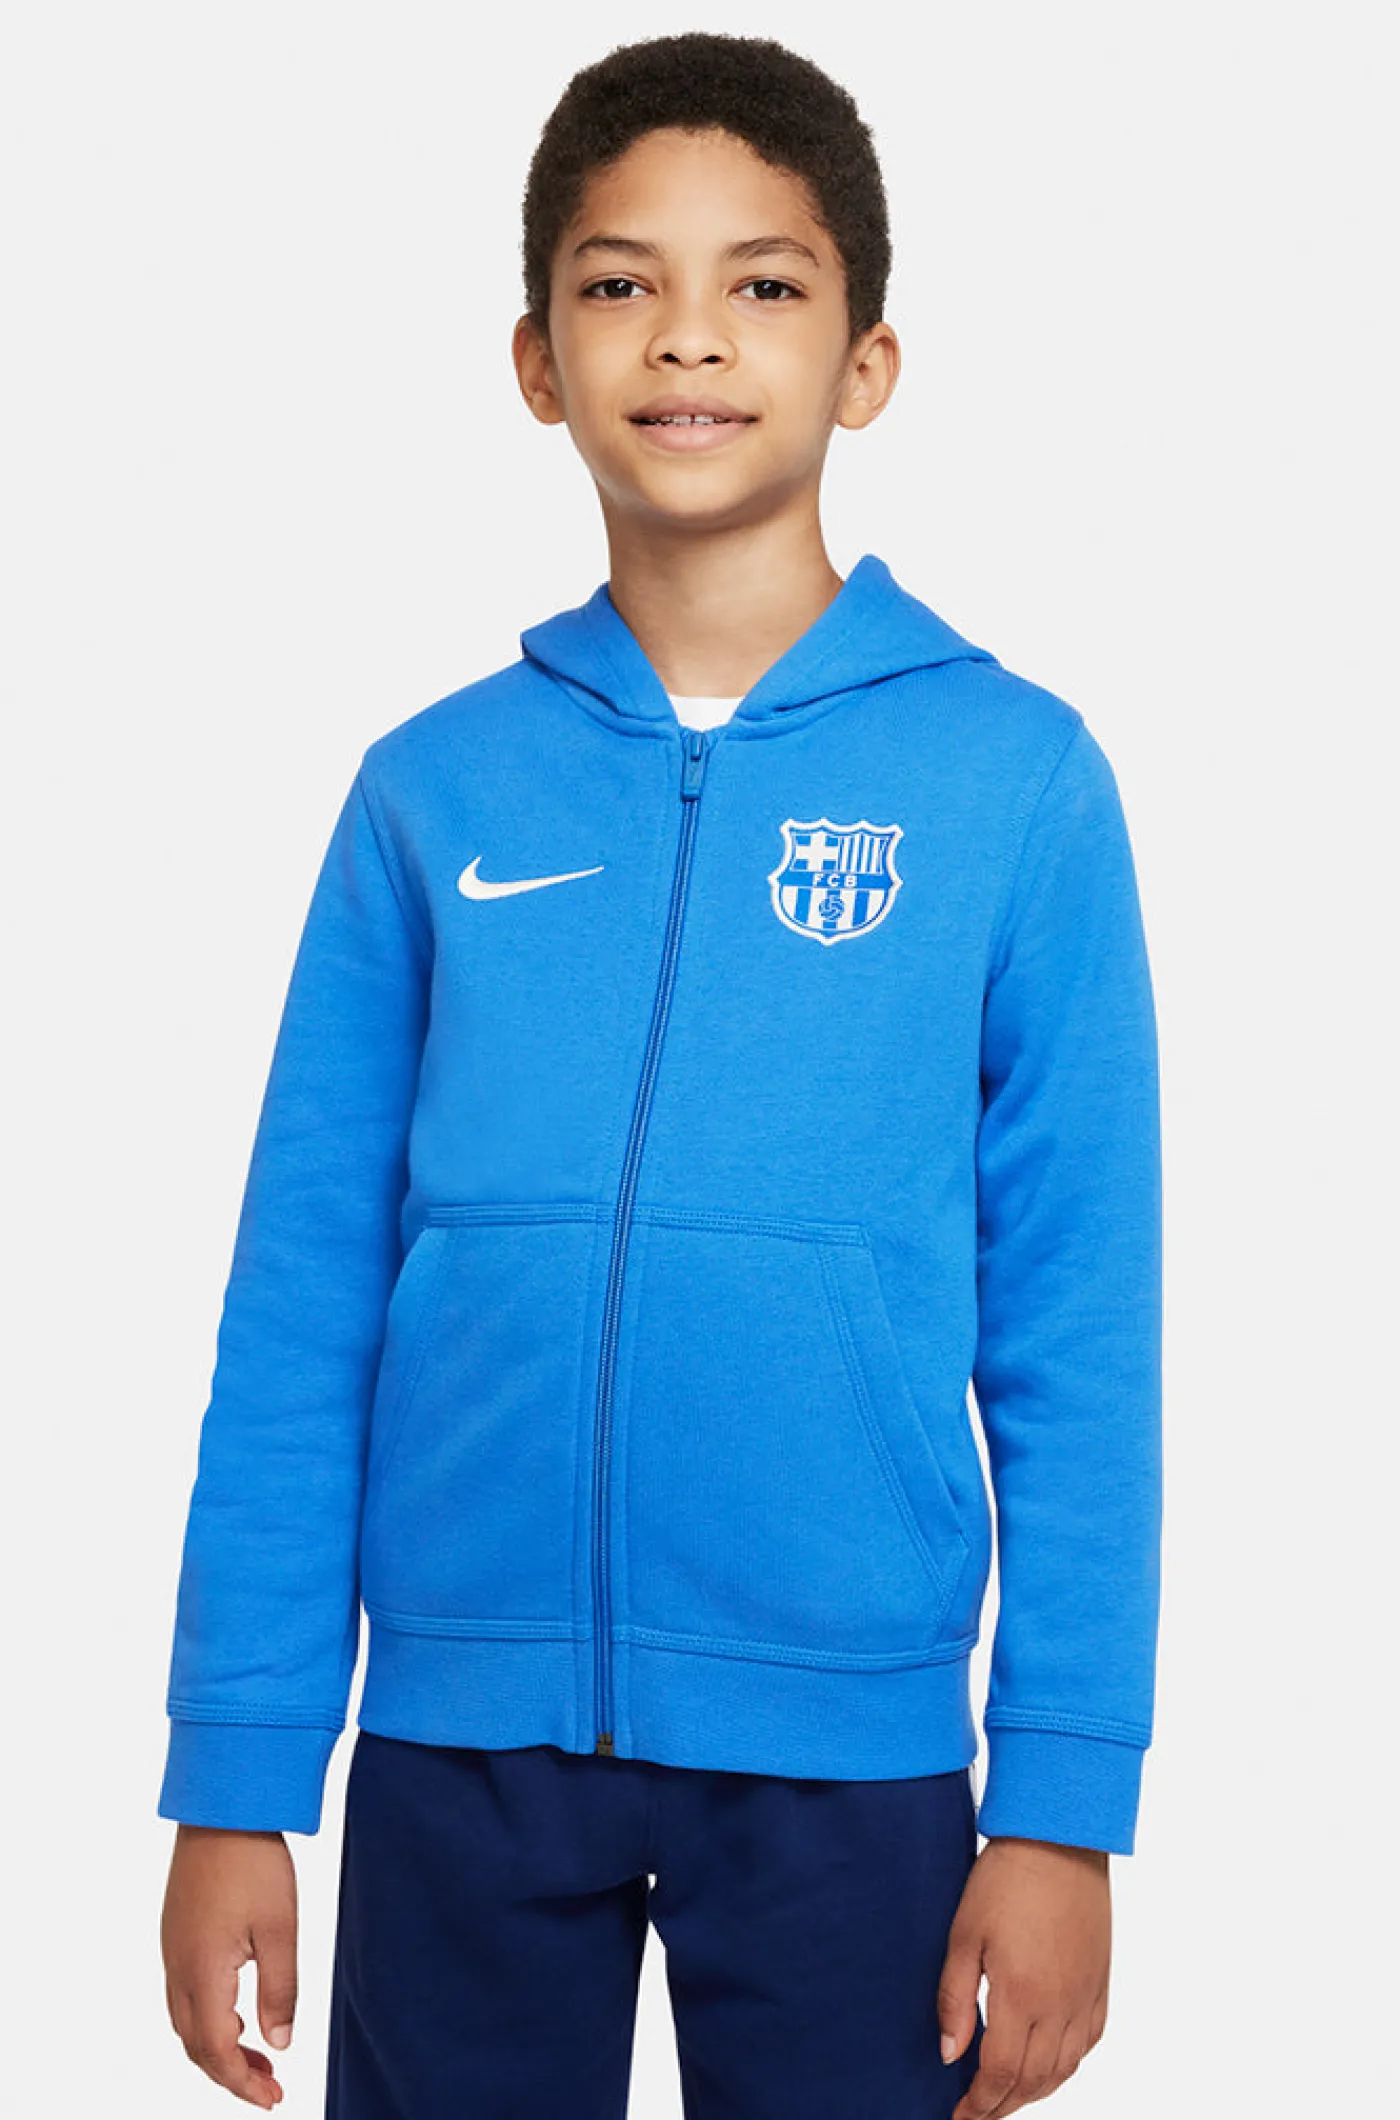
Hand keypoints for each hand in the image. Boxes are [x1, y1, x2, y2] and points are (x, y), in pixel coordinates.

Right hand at [161, 1824, 297, 2108]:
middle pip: (195, 2044)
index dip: (242, 2083)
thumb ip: (280, 1990)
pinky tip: (237, 2014)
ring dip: (219, 2047)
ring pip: (186, 2021)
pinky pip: (184, 1995)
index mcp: (202, 1972)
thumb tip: (279, 2044)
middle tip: (269, 2089)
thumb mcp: (279, 1929)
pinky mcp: (176, 1932)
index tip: (273, 2099)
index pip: (216, 2050)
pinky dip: (208, 2019)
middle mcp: (178, 1967)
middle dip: (230, 2074)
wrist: (221, 1807)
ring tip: (257, 2058)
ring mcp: (173, 1949)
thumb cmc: (254, 1862)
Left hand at [938, 1834, 1110, 2116]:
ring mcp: (1087, 1995)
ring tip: (1008, 2096)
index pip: (1002, 2074)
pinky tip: (1050, 2064)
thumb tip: (950, 2055)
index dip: (980, 2104)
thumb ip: (955, 1999)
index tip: (961, 2116)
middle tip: (978, 2113)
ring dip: (1036, 2091)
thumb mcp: (964, 1934)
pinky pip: (1090, 2041)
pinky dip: (1068, 2065)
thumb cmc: (1005, 1879)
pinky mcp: (1101, 1981)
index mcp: (1023, 1995)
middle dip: (1004, 2105)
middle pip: (1035, 2081)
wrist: (1058, 1839)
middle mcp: (1061, 2004)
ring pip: (1066, 2068)